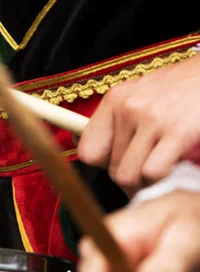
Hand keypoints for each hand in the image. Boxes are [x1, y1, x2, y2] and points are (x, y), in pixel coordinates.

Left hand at [78, 54, 199, 195]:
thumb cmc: (184, 88)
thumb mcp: (142, 94)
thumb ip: (118, 121)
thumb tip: (88, 148)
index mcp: (115, 99)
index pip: (88, 152)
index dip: (105, 166)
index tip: (123, 165)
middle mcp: (128, 107)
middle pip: (112, 169)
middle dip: (133, 178)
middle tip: (152, 172)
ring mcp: (151, 118)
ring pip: (129, 176)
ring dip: (148, 182)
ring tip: (165, 170)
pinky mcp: (177, 130)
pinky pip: (153, 172)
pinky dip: (165, 178)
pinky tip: (177, 166)